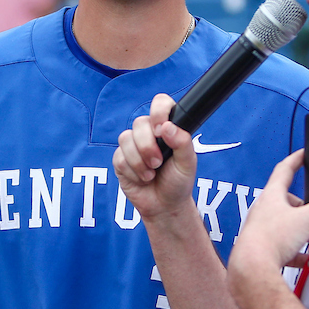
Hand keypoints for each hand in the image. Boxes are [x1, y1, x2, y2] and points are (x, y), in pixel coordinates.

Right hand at [113, 93, 197, 221]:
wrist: (165, 205)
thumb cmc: (178, 181)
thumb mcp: (188, 163)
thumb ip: (183, 142)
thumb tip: (167, 127)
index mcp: (167, 128)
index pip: (160, 103)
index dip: (158, 112)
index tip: (161, 130)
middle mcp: (149, 133)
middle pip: (139, 123)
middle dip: (148, 146)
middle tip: (158, 163)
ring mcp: (133, 145)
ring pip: (126, 139)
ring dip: (140, 162)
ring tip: (151, 174)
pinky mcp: (121, 159)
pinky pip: (120, 158)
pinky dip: (133, 172)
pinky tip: (142, 179)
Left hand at [227, 150, 308, 308]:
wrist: (252, 268)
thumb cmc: (272, 239)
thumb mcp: (306, 219)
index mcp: (272, 196)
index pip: (284, 170)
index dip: (296, 160)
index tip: (303, 154)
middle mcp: (263, 209)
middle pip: (285, 199)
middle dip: (302, 205)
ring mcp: (260, 228)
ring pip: (283, 223)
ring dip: (298, 228)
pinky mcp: (261, 246)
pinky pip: (281, 245)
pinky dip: (294, 249)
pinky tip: (303, 257)